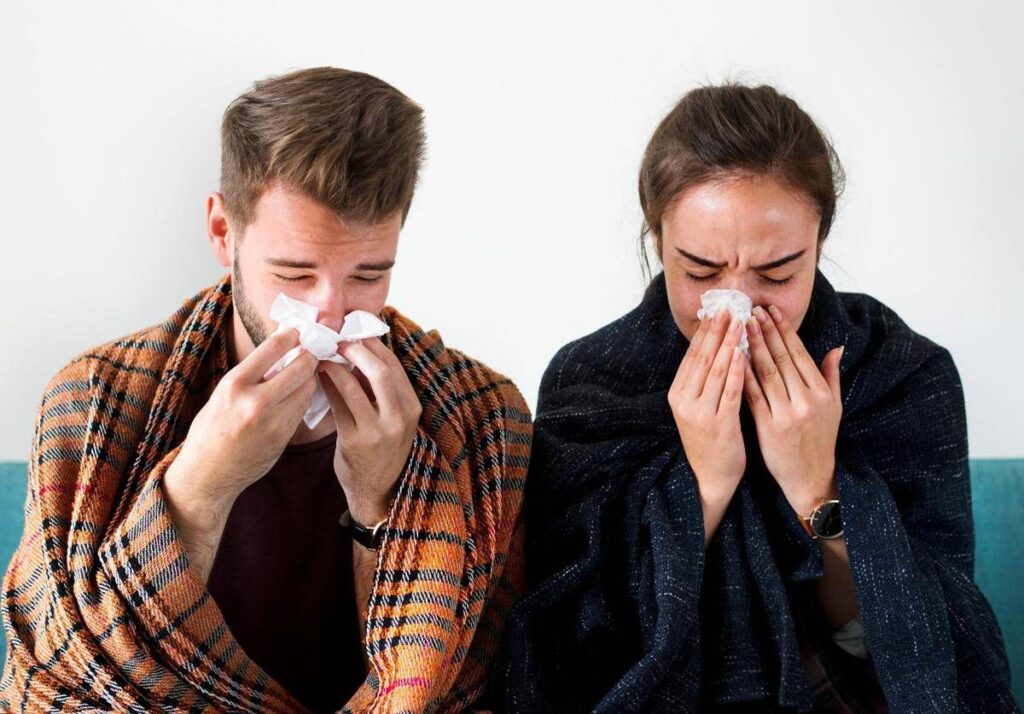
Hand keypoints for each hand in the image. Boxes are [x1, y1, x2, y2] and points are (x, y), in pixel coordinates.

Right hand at [167, 327, 319, 510]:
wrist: (208, 474)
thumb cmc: (211, 430)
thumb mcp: (222, 394)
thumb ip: (251, 373)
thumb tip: (279, 346)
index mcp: (235, 384)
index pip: (273, 348)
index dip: (291, 336)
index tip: (297, 332)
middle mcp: (256, 402)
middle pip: (301, 367)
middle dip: (309, 356)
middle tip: (310, 351)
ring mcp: (274, 421)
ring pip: (307, 388)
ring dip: (310, 378)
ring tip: (304, 373)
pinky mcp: (285, 436)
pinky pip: (303, 408)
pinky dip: (303, 398)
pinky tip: (297, 394)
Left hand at [318, 337, 421, 525]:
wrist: (379, 490)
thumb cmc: (383, 447)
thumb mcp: (394, 418)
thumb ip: (382, 390)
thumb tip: (358, 350)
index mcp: (412, 407)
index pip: (395, 365)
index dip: (374, 345)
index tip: (355, 332)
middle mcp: (400, 418)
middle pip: (381, 372)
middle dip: (357, 350)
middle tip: (338, 340)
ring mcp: (378, 431)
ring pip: (356, 387)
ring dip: (337, 366)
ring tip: (324, 355)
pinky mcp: (355, 441)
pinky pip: (338, 405)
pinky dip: (328, 386)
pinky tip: (319, 377)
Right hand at [669, 309, 748, 513]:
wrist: (711, 477)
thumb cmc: (710, 440)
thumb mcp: (698, 407)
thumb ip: (704, 380)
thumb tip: (715, 346)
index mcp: (677, 394)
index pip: (693, 356)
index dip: (706, 332)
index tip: (717, 310)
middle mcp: (684, 401)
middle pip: (703, 358)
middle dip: (717, 331)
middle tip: (729, 308)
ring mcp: (700, 413)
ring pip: (717, 371)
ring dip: (729, 344)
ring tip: (740, 323)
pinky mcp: (718, 424)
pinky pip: (730, 391)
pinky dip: (738, 370)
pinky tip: (746, 353)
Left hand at [742, 304, 843, 516]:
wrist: (810, 477)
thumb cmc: (820, 439)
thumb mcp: (834, 408)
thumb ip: (831, 376)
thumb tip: (836, 347)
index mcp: (822, 393)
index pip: (799, 354)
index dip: (784, 331)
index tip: (771, 311)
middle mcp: (806, 400)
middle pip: (781, 359)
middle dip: (766, 332)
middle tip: (752, 310)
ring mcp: (787, 414)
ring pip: (766, 373)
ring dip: (752, 347)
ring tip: (741, 327)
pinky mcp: (769, 427)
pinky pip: (753, 396)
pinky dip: (743, 375)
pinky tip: (732, 359)